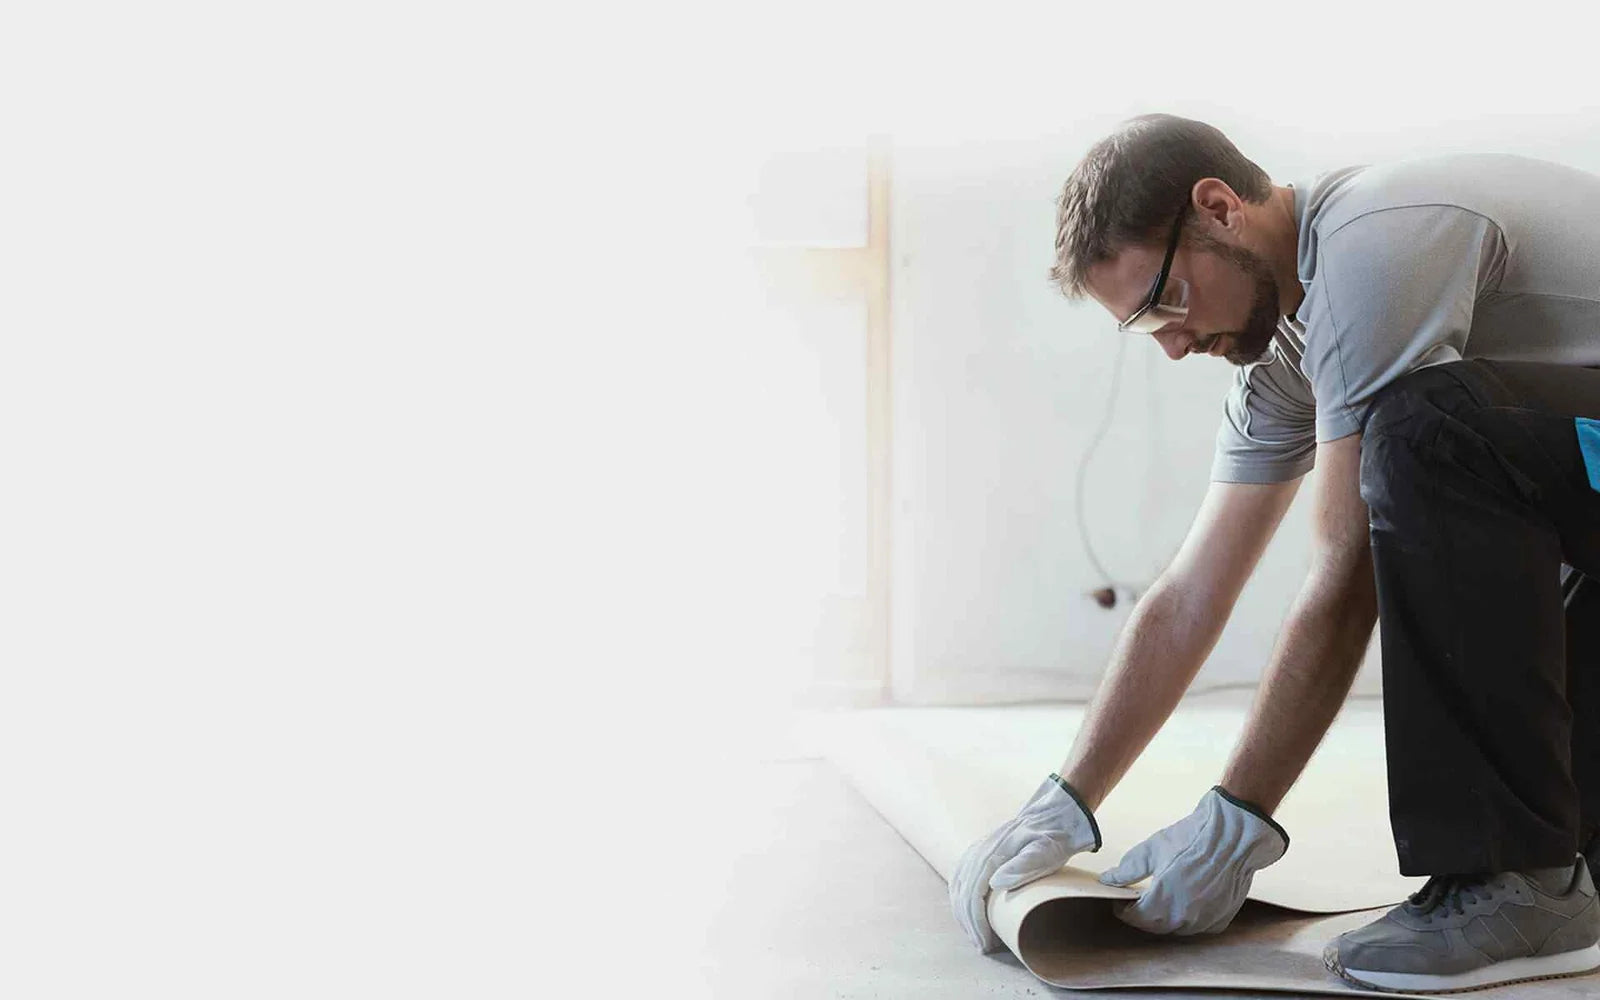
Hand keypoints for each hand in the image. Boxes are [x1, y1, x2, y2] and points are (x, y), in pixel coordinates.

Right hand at [950, 774, 1100, 951]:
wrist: (1058, 812)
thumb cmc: (1056, 836)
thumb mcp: (1047, 851)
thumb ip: (1023, 865)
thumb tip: (994, 883)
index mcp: (993, 854)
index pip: (973, 894)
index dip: (976, 922)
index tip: (985, 944)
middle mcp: (981, 851)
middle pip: (962, 892)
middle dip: (968, 923)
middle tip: (981, 947)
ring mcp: (980, 849)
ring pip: (958, 885)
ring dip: (962, 912)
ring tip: (974, 934)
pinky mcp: (983, 850)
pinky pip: (962, 876)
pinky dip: (960, 896)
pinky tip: (966, 909)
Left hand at [1096, 785, 1288, 935]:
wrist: (1234, 835)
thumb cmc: (1192, 838)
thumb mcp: (1152, 849)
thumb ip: (1128, 870)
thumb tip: (1108, 879)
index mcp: (1163, 901)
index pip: (1135, 917)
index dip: (1123, 909)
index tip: (1120, 900)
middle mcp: (1185, 917)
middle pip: (1155, 926)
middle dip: (1143, 915)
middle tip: (1137, 900)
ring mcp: (1205, 920)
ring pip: (1177, 928)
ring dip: (1165, 918)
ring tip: (1160, 900)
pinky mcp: (1222, 918)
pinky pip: (1199, 926)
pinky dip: (1189, 918)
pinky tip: (1185, 902)